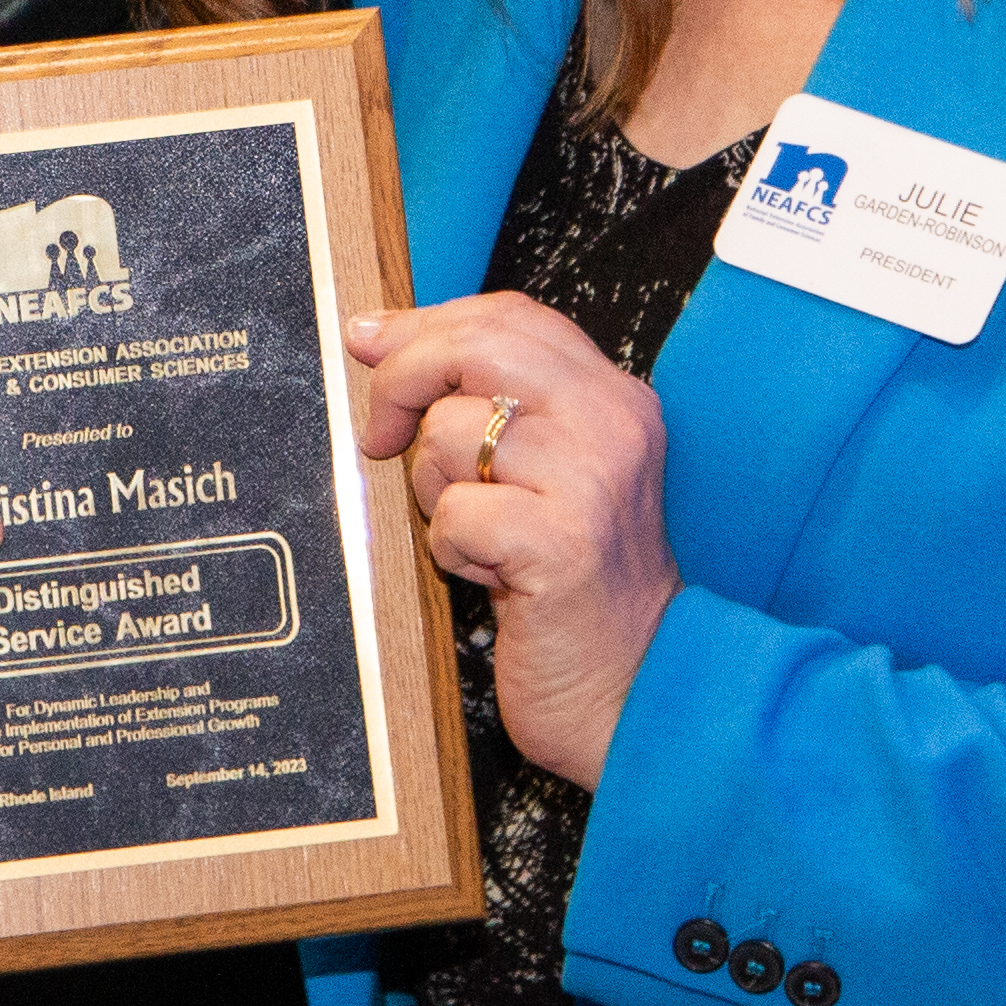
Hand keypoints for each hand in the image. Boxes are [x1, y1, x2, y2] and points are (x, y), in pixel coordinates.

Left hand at [350, 296, 676, 789]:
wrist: (634, 689)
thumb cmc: (572, 590)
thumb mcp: (544, 477)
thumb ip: (482, 403)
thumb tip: (374, 335)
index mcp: (615, 399)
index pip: (510, 315)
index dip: (427, 324)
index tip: (371, 344)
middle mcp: (613, 426)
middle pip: (476, 346)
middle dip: (404, 382)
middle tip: (380, 435)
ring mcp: (592, 482)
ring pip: (452, 433)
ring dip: (434, 490)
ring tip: (475, 535)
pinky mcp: (562, 545)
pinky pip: (455, 513)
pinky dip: (451, 548)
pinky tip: (487, 575)